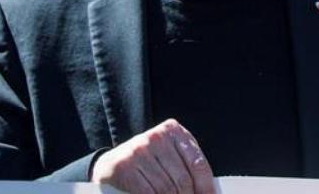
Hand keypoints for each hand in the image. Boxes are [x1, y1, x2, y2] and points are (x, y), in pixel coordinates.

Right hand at [91, 119, 215, 193]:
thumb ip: (187, 165)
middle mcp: (157, 137)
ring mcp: (139, 151)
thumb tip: (209, 190)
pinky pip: (148, 193)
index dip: (206, 187)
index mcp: (173, 130)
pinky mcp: (124, 167)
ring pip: (166, 189)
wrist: (110, 164)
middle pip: (183, 179)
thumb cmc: (148, 163)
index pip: (198, 163)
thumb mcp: (169, 155)